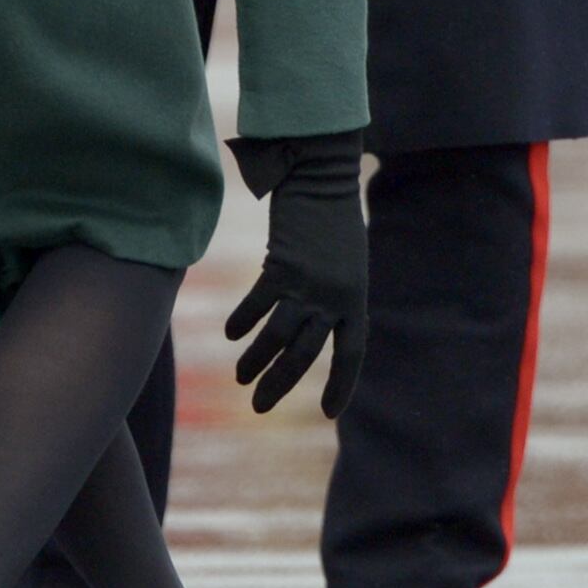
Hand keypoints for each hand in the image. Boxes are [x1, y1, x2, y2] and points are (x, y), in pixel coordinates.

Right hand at [224, 133, 366, 418]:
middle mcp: (335, 298)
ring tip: (241, 378)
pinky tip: (231, 335)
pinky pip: (259, 304)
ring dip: (257, 361)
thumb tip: (309, 324)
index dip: (340, 385)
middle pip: (306, 354)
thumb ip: (333, 294)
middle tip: (259, 408)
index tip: (329, 413)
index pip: (351, 355)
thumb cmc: (334, 216)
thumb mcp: (346, 262)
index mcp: (356, 299)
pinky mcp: (283, 266)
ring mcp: (308, 283)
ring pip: (279, 336)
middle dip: (281, 384)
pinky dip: (244, 321)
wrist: (323, 175)